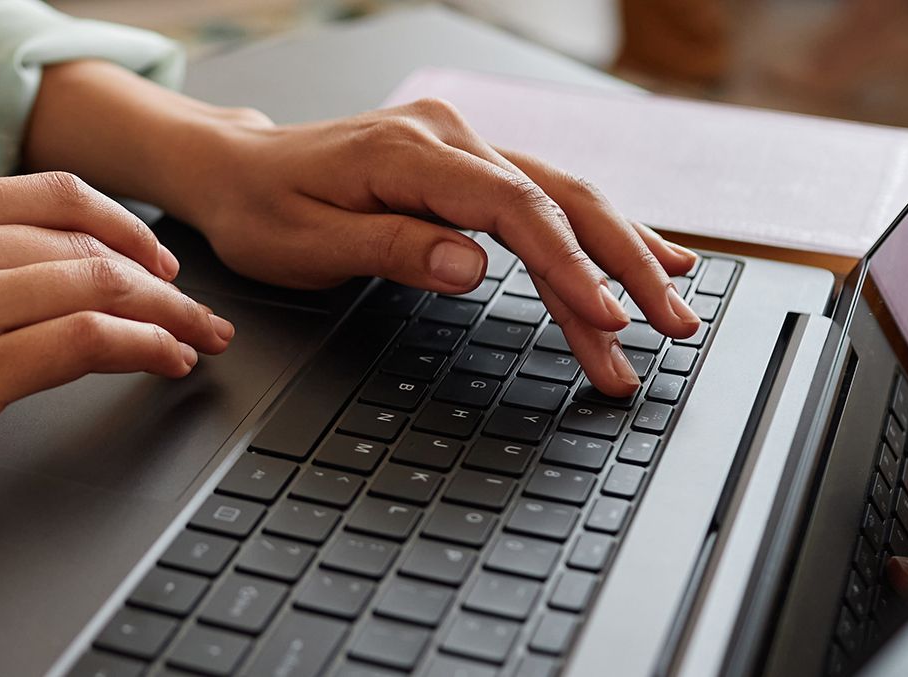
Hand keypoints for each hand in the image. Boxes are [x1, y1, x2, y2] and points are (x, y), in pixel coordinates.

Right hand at [0, 172, 234, 625]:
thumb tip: (17, 277)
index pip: (46, 195)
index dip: (115, 224)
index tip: (148, 257)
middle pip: (85, 238)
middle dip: (156, 272)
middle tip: (192, 304)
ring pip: (99, 283)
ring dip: (165, 312)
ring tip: (197, 338)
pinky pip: (87, 342)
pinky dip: (143, 347)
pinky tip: (166, 360)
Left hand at [25, 63, 697, 394]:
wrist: (235, 168)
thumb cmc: (260, 208)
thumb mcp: (307, 241)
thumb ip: (394, 248)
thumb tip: (473, 265)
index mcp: (409, 151)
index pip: (514, 208)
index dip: (567, 265)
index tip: (605, 317)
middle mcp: (450, 137)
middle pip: (561, 199)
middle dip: (623, 266)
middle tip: (671, 328)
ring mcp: (465, 147)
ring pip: (565, 201)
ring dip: (622, 259)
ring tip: (673, 316)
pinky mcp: (469, 168)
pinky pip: (547, 200)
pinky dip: (599, 234)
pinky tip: (649, 258)